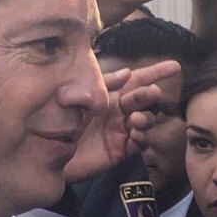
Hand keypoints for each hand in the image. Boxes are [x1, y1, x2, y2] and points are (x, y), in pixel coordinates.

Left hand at [65, 60, 181, 182]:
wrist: (42, 150)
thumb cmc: (54, 118)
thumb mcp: (77, 93)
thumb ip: (103, 84)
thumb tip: (127, 72)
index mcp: (109, 94)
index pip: (136, 80)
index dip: (155, 72)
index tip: (175, 66)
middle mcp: (118, 111)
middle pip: (142, 98)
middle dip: (149, 95)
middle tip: (153, 93)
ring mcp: (120, 130)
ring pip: (145, 120)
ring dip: (145, 118)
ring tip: (136, 120)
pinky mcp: (120, 150)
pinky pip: (139, 142)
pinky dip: (142, 137)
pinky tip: (136, 134)